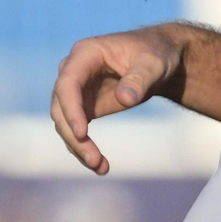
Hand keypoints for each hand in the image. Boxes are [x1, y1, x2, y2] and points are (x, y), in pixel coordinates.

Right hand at [51, 24, 184, 174]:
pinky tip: (101, 166)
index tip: (82, 133)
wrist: (160, 59)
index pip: (68, 83)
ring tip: (101, 168)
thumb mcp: (154, 63)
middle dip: (74, 135)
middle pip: (61, 106)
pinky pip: (76, 129)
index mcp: (86, 53)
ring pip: (65, 122)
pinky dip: (85, 147)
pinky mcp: (84, 106)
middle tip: (93, 160)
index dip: (71, 108)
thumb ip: (140, 78)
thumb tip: (125, 99)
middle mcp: (74, 71)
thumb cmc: (157, 54)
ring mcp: (77, 90)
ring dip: (78, 147)